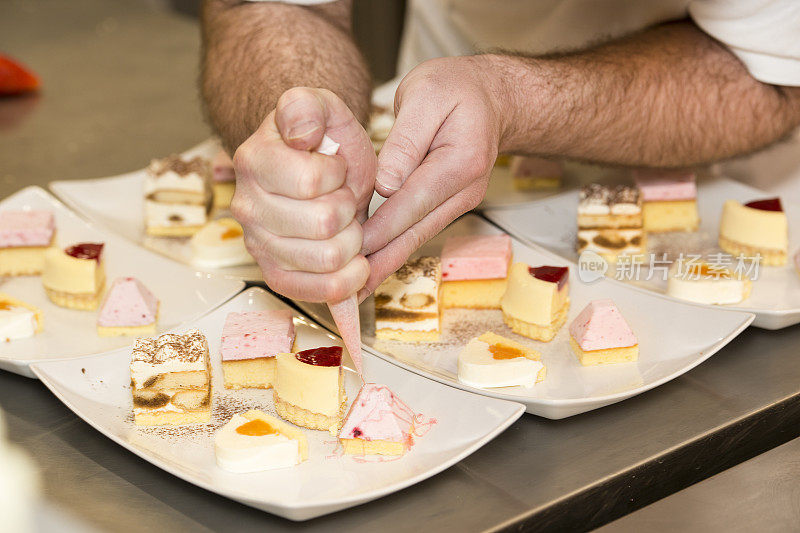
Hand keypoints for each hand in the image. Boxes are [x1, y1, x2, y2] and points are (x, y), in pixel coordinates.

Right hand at [232, 87, 376, 301]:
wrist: (322, 170)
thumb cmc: (325, 144)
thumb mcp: (324, 108)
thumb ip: (307, 106)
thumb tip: (299, 132)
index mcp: (254, 162)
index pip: (312, 182)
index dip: (337, 176)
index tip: (335, 169)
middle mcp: (247, 207)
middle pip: (324, 224)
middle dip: (349, 209)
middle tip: (342, 197)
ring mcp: (259, 245)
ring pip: (329, 259)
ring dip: (353, 241)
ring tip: (345, 224)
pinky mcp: (277, 275)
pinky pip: (319, 293)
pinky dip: (347, 281)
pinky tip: (354, 263)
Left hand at [359, 56, 501, 299]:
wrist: (489, 97)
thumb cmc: (455, 89)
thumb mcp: (426, 94)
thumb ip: (406, 139)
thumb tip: (385, 184)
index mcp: (461, 161)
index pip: (413, 201)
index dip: (380, 228)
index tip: (350, 249)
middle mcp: (465, 190)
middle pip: (416, 231)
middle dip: (379, 261)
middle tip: (347, 290)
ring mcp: (459, 202)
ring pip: (417, 238)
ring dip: (385, 264)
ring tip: (354, 290)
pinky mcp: (449, 206)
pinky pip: (418, 230)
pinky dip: (394, 249)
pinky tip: (372, 267)